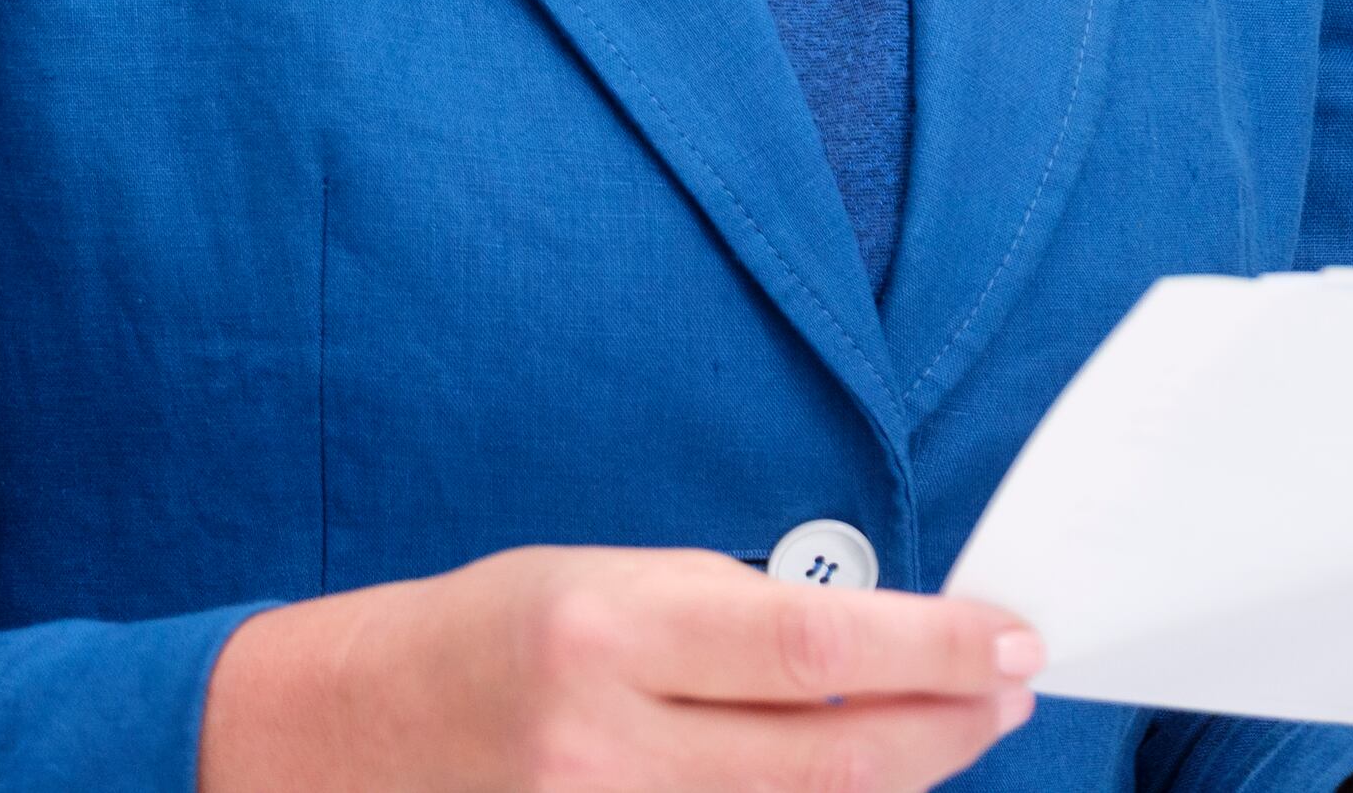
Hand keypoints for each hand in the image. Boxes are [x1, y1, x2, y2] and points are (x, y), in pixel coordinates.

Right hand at [199, 546, 1045, 792]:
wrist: (339, 738)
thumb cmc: (484, 636)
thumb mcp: (602, 580)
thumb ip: (730, 615)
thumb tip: (875, 645)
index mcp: (606, 631)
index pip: (816, 642)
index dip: (937, 646)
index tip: (1012, 637)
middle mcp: (606, 745)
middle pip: (834, 756)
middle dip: (949, 722)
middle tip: (1013, 687)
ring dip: (896, 776)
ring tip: (943, 729)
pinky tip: (850, 781)